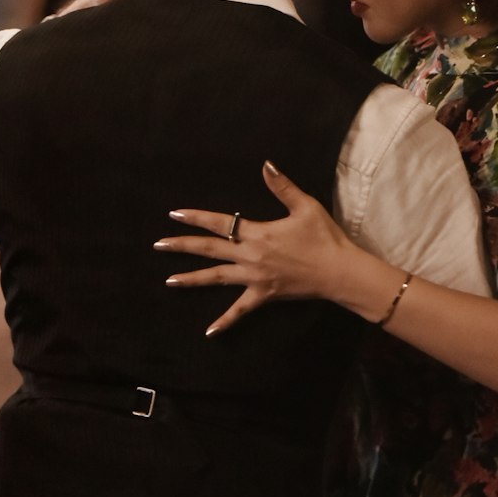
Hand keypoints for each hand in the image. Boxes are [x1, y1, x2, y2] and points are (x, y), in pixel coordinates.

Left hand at [155, 162, 351, 335]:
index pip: (221, 222)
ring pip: (217, 278)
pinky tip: (209, 332)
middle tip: (158, 244)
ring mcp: (255, 278)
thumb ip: (282, 186)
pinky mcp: (264, 295)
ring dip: (192, 279)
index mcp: (258, 233)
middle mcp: (251, 256)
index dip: (196, 217)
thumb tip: (266, 164)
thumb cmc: (324, 237)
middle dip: (183, 246)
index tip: (174, 214)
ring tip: (168, 280)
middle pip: (210, 250)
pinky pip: (240, 310)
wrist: (339, 272)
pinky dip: (225, 321)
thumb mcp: (305, 206)